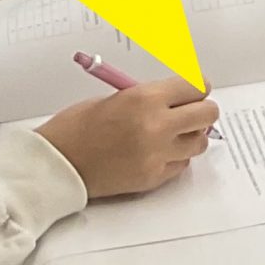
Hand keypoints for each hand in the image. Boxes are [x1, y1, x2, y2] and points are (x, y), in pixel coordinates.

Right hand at [36, 77, 218, 198]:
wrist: (56, 164)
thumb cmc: (77, 127)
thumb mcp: (117, 97)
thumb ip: (152, 97)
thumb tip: (179, 99)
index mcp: (146, 98)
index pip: (197, 86)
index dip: (196, 87)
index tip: (192, 90)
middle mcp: (157, 126)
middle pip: (208, 114)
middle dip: (201, 110)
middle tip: (188, 111)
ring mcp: (157, 155)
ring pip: (200, 142)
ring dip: (190, 136)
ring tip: (171, 134)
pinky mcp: (153, 178)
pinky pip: (182, 164)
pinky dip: (175, 157)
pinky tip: (157, 152)